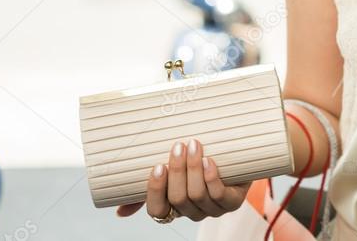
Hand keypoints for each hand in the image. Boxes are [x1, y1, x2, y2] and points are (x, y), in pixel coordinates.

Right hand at [115, 138, 251, 221]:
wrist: (238, 155)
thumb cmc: (201, 159)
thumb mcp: (173, 170)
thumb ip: (149, 185)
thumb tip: (119, 212)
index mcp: (174, 206)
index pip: (157, 210)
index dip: (155, 191)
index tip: (157, 166)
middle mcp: (192, 211)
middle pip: (178, 198)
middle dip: (177, 171)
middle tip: (178, 146)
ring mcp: (213, 209)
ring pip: (197, 195)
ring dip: (194, 169)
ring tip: (195, 145)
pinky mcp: (232, 201)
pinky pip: (219, 195)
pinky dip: (211, 177)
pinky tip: (209, 160)